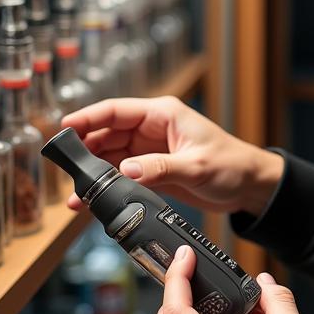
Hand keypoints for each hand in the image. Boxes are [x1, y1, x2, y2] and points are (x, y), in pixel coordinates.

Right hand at [60, 96, 283, 216]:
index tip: (63, 129)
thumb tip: (126, 170)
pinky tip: (92, 203)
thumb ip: (161, 168)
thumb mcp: (197, 166)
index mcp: (163, 115)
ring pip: (110, 158)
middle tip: (63, 171)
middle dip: (84, 152)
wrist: (250, 186)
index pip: (116, 110)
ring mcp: (150, 151)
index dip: (87, 118)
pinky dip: (107, 188)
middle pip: (107, 135)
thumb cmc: (232, 165)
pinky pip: (122, 176)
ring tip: (75, 196)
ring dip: (93, 175)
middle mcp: (152, 129)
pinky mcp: (152, 171)